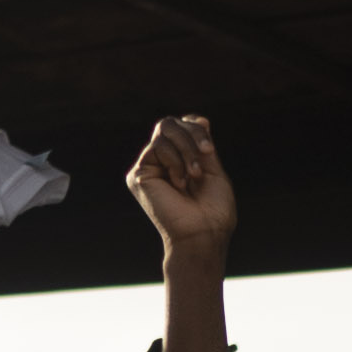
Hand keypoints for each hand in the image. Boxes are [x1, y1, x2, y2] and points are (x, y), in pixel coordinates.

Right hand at [128, 116, 237, 259]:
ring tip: (194, 175)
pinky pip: (157, 146)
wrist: (204, 233)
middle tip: (207, 154)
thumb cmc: (213, 209)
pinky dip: (175, 161)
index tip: (209, 148)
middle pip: (170, 123)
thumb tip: (199, 118)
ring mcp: (149, 166)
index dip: (195, 128)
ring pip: (164, 129)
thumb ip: (202, 144)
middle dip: (192, 134)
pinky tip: (179, 183)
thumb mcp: (212, 169)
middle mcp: (161, 161)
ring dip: (186, 149)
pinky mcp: (139, 174)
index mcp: (180, 160)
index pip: (182, 126)